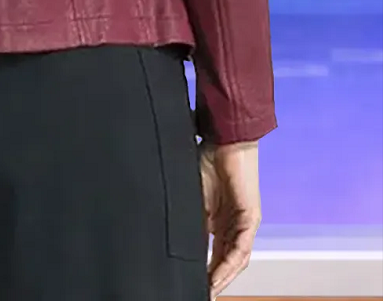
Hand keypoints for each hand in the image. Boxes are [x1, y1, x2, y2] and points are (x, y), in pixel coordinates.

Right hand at [199, 139, 261, 298]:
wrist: (224, 139)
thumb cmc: (208, 159)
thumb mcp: (192, 195)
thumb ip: (189, 216)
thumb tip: (175, 236)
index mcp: (219, 221)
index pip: (212, 253)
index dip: (204, 271)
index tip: (191, 282)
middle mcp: (233, 225)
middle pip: (225, 261)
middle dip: (213, 280)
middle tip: (201, 293)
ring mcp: (244, 223)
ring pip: (235, 260)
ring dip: (222, 278)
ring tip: (209, 291)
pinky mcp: (251, 218)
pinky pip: (241, 248)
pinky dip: (230, 264)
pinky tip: (219, 275)